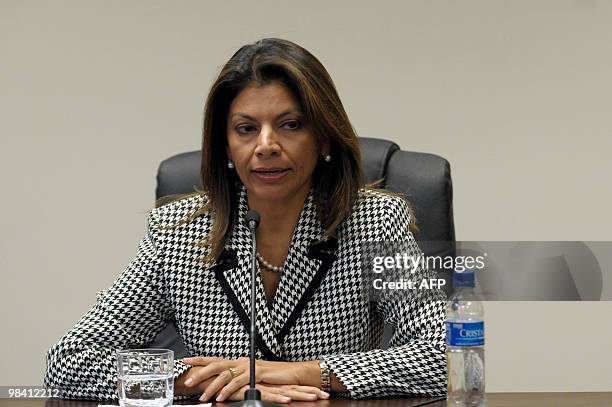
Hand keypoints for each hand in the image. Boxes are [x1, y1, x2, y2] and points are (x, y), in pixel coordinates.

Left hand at [180, 356, 324, 401]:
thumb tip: (224, 387)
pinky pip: (238, 382)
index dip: (200, 359)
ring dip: (212, 386)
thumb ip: (239, 380)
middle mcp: (241, 361)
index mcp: (238, 362)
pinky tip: (221, 397)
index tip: (185, 361)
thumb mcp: (252, 378)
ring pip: (225, 374)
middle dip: (200, 372)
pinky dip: (228, 390)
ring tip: (203, 397)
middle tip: (189, 382)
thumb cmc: (274, 378)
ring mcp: (248, 366)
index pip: (215, 359)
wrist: (293, 374)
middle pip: (216, 364)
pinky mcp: (256, 373)